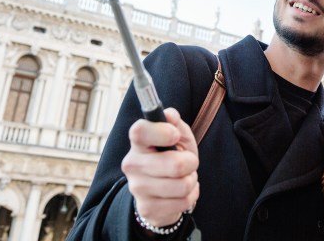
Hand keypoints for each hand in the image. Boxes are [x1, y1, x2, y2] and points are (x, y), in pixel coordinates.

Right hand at [123, 107, 199, 227]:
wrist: (162, 191)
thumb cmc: (171, 156)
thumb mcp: (177, 136)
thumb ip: (174, 122)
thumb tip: (170, 115)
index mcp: (138, 143)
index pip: (140, 131)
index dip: (162, 132)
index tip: (175, 135)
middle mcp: (132, 165)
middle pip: (175, 165)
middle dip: (191, 163)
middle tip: (187, 162)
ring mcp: (137, 188)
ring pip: (182, 185)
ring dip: (191, 181)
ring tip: (182, 178)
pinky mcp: (146, 209)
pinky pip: (184, 202)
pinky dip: (190, 196)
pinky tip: (179, 194)